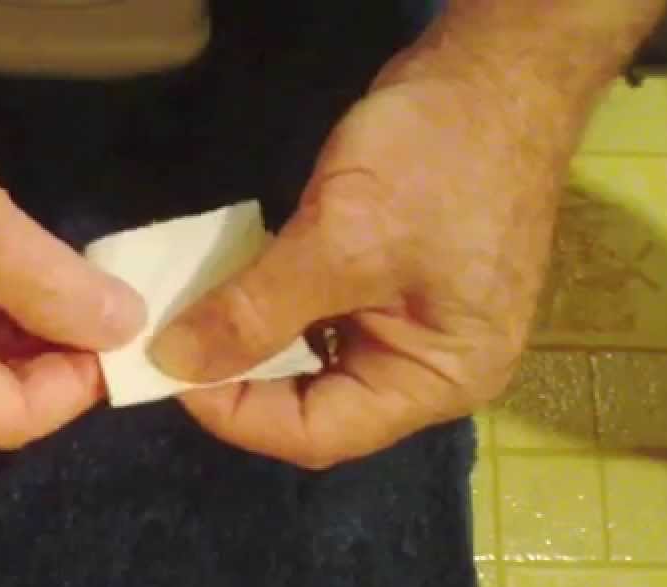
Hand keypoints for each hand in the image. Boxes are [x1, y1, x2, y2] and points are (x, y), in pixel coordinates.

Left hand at [149, 52, 569, 468]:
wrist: (495, 72)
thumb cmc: (436, 162)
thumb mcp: (341, 240)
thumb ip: (254, 310)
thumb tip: (170, 362)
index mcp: (439, 381)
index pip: (320, 433)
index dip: (236, 414)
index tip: (170, 369)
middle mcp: (428, 371)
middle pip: (314, 405)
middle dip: (239, 379)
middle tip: (171, 347)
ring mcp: (412, 328)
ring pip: (310, 361)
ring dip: (250, 340)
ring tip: (190, 317)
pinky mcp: (391, 287)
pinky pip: (320, 319)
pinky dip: (272, 306)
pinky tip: (231, 285)